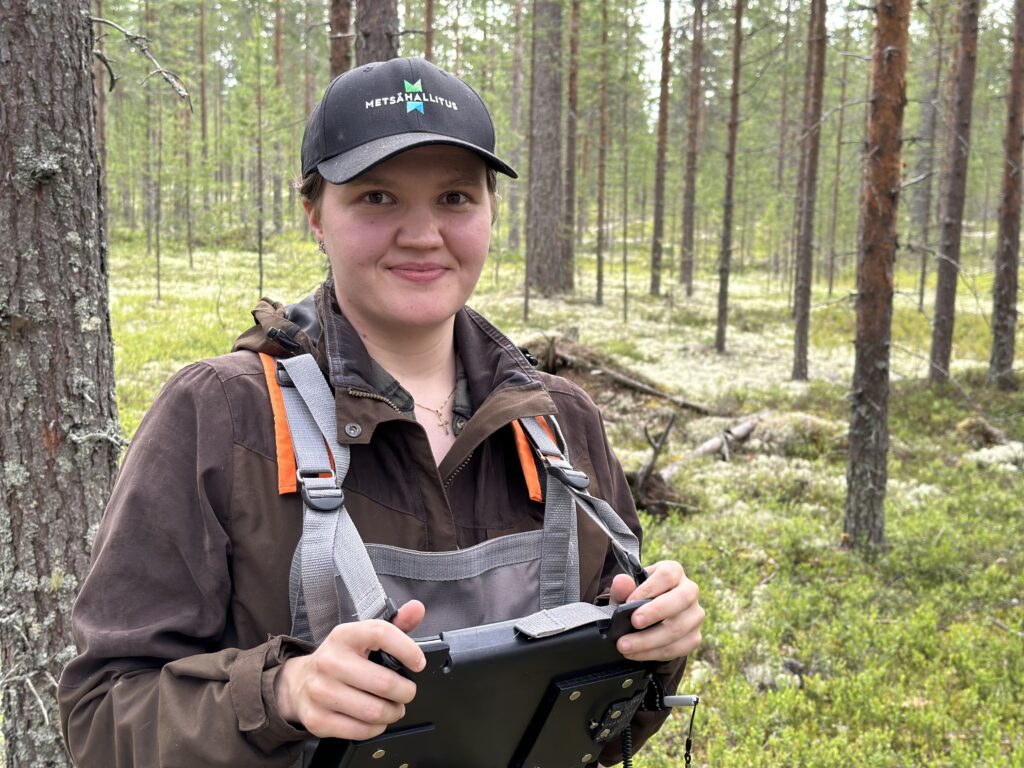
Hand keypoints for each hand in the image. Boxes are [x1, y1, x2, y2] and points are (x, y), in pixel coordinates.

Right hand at [274, 600, 426, 739]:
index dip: (407, 649)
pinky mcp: (318, 719)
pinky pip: (360, 731)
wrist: (299, 682)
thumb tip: (417, 609)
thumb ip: (395, 625)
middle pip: (384, 682)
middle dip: (405, 692)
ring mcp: (321, 692)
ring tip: (394, 707)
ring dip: (393, 712)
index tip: (418, 663)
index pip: (381, 634)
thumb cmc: (341, 658)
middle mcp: (329, 662)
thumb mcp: (364, 637)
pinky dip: (376, 728)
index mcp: (344, 636)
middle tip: (406, 692)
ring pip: (375, 711)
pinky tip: (375, 719)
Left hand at [610, 561, 702, 661]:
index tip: (630, 601)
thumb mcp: (626, 592)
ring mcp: (695, 615)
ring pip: (679, 627)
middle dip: (656, 612)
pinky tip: (636, 653)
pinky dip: (654, 652)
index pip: (668, 575)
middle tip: (633, 622)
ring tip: (625, 645)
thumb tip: (621, 581)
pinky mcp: (694, 637)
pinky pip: (678, 647)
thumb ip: (622, 588)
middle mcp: (690, 591)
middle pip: (682, 598)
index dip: (649, 588)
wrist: (647, 621)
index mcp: (674, 572)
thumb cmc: (637, 600)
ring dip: (649, 640)